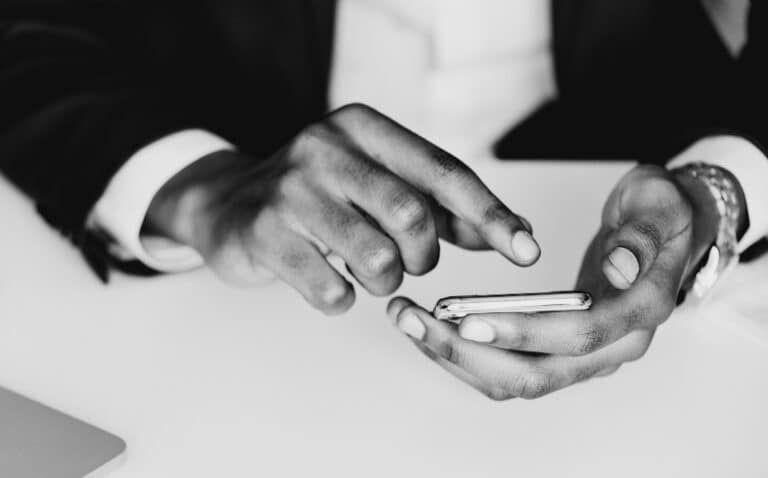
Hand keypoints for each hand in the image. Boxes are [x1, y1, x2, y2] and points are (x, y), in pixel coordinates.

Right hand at [146, 104, 539, 313]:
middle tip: (408, 262)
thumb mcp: (378, 182)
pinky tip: (330, 282)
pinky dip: (342, 298)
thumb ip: (441, 206)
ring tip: (367, 271)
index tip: (526, 251)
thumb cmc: (321, 195)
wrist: (229, 203)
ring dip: (384, 281)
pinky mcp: (263, 234)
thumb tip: (512, 232)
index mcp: (363, 128)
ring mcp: (290, 191)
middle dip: (423, 256)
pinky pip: (331, 290)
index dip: (491, 215)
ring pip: (376, 259)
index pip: (443, 172)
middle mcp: (325, 149)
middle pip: (412, 216)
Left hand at [387, 164, 739, 399]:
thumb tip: (621, 269)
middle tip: (416, 319)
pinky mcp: (562, 352)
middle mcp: (614, 346)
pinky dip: (468, 355)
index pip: (578, 337)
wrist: (665, 230)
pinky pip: (510, 368)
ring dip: (458, 358)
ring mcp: (587, 356)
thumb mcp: (658, 205)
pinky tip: (433, 329)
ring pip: (515, 379)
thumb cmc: (659, 214)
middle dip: (468, 353)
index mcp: (640, 312)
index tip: (468, 320)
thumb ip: (641, 237)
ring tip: (410, 321)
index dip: (523, 332)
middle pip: (536, 373)